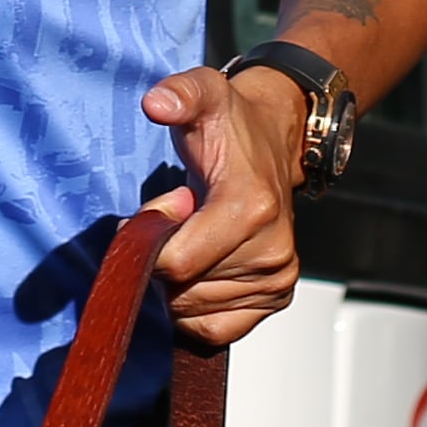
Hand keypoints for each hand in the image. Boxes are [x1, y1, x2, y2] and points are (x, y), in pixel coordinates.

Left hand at [143, 63, 307, 344]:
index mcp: (252, 207)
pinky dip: (194, 313)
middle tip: (173, 225)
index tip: (153, 213)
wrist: (275, 143)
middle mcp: (273, 249)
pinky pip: (216, 331)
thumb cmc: (232, 126)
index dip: (149, 242)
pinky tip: (195, 275)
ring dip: (176, 285)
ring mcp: (277, 278)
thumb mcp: (204, 95)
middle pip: (182, 290)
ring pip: (193, 312)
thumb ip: (180, 94)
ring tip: (189, 240)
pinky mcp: (276, 297)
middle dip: (162, 262)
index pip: (177, 262)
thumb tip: (157, 104)